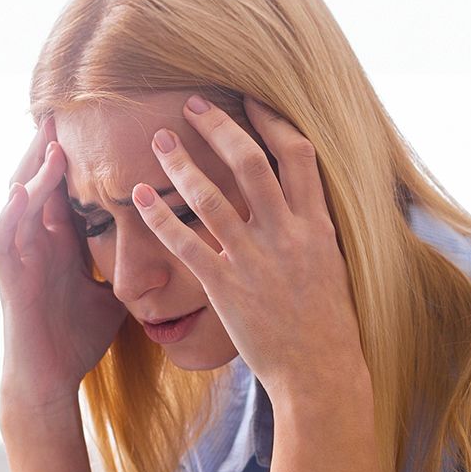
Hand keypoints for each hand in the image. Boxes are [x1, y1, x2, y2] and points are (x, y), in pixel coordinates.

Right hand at [0, 119, 128, 416]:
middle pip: (38, 181)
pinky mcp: (7, 278)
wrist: (49, 380)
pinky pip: (4, 237)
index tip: (100, 121)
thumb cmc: (77, 340)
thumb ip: (130, 268)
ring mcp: (19, 257)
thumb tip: (175, 252)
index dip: (78, 154)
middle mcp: (35, 241)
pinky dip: (12, 213)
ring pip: (19, 201)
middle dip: (50, 146)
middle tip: (68, 109)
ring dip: (32, 170)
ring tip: (49, 138)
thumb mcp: (113, 294)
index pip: (66, 185)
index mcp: (58, 241)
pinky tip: (23, 191)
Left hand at [133, 95, 367, 403]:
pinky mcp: (227, 288)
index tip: (250, 98)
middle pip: (251, 163)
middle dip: (220, 128)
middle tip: (192, 105)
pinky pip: (187, 244)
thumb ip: (310, 229)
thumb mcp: (330, 265)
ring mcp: (255, 260)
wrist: (320, 373)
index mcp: (316, 224)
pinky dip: (160, 218)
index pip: (298, 154)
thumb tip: (300, 201)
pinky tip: (140, 198)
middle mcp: (287, 234)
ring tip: (160, 141)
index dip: (272, 120)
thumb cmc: (326, 325)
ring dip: (181, 165)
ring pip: (212, 198)